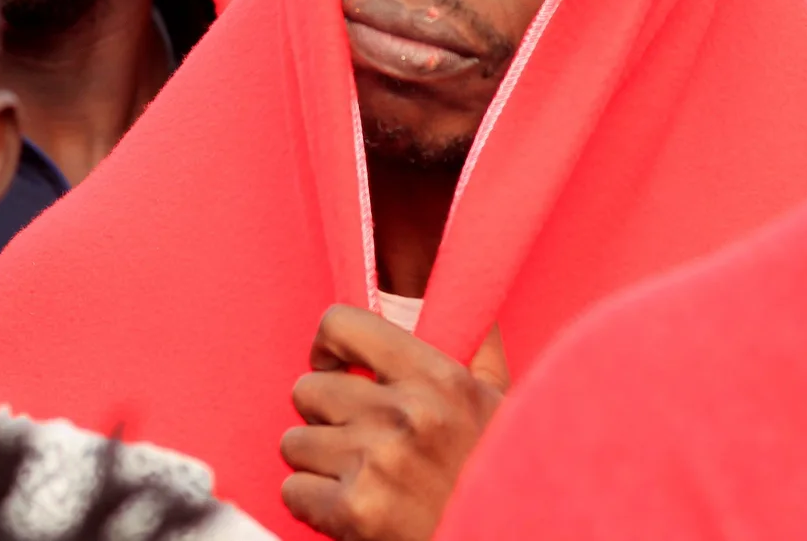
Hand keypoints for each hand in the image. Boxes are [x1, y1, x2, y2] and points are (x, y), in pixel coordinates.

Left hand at [279, 304, 508, 540]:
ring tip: (360, 477)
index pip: (340, 325)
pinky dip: (314, 505)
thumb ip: (475, 345)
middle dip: (323, 417)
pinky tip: (351, 509)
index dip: (327, 349)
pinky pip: (294, 491)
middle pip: (306, 390)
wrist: (513, 540)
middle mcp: (407, 415)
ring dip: (319, 463)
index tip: (335, 369)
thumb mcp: (501, 402)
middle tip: (356, 440)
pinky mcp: (357, 512)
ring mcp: (378, 464)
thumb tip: (453, 291)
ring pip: (293, 442)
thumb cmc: (498, 474)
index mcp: (440, 379)